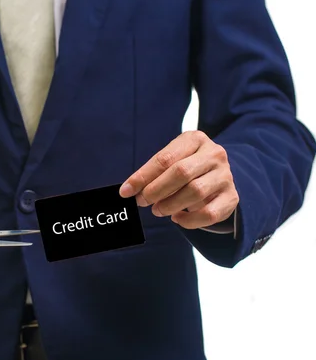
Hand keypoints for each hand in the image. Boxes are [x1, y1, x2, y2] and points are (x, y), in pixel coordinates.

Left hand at [119, 131, 238, 229]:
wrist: (218, 175)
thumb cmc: (187, 166)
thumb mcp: (172, 160)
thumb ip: (153, 172)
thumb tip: (129, 190)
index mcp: (195, 139)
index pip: (165, 158)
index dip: (143, 177)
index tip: (126, 191)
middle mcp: (214, 154)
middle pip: (181, 173)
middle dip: (156, 190)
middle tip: (142, 201)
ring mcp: (225, 175)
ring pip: (195, 192)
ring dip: (170, 205)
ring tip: (158, 210)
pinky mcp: (232, 197)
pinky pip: (209, 213)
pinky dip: (189, 220)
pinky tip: (178, 218)